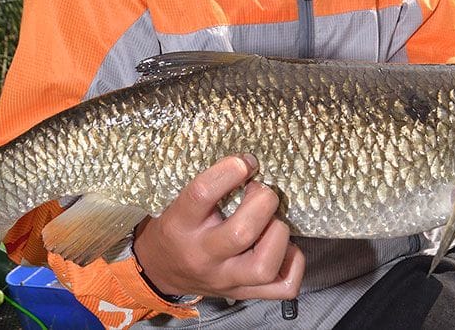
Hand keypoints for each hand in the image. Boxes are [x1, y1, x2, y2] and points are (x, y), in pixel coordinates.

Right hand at [131, 154, 304, 300]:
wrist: (161, 270)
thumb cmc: (178, 226)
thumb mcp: (181, 201)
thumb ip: (213, 186)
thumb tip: (251, 163)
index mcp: (182, 224)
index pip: (202, 194)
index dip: (230, 170)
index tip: (246, 161)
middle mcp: (203, 256)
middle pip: (242, 233)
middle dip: (263, 202)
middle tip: (261, 192)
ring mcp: (226, 280)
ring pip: (264, 266)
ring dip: (278, 234)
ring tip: (272, 221)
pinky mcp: (243, 293)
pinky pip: (284, 287)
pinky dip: (293, 261)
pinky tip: (282, 245)